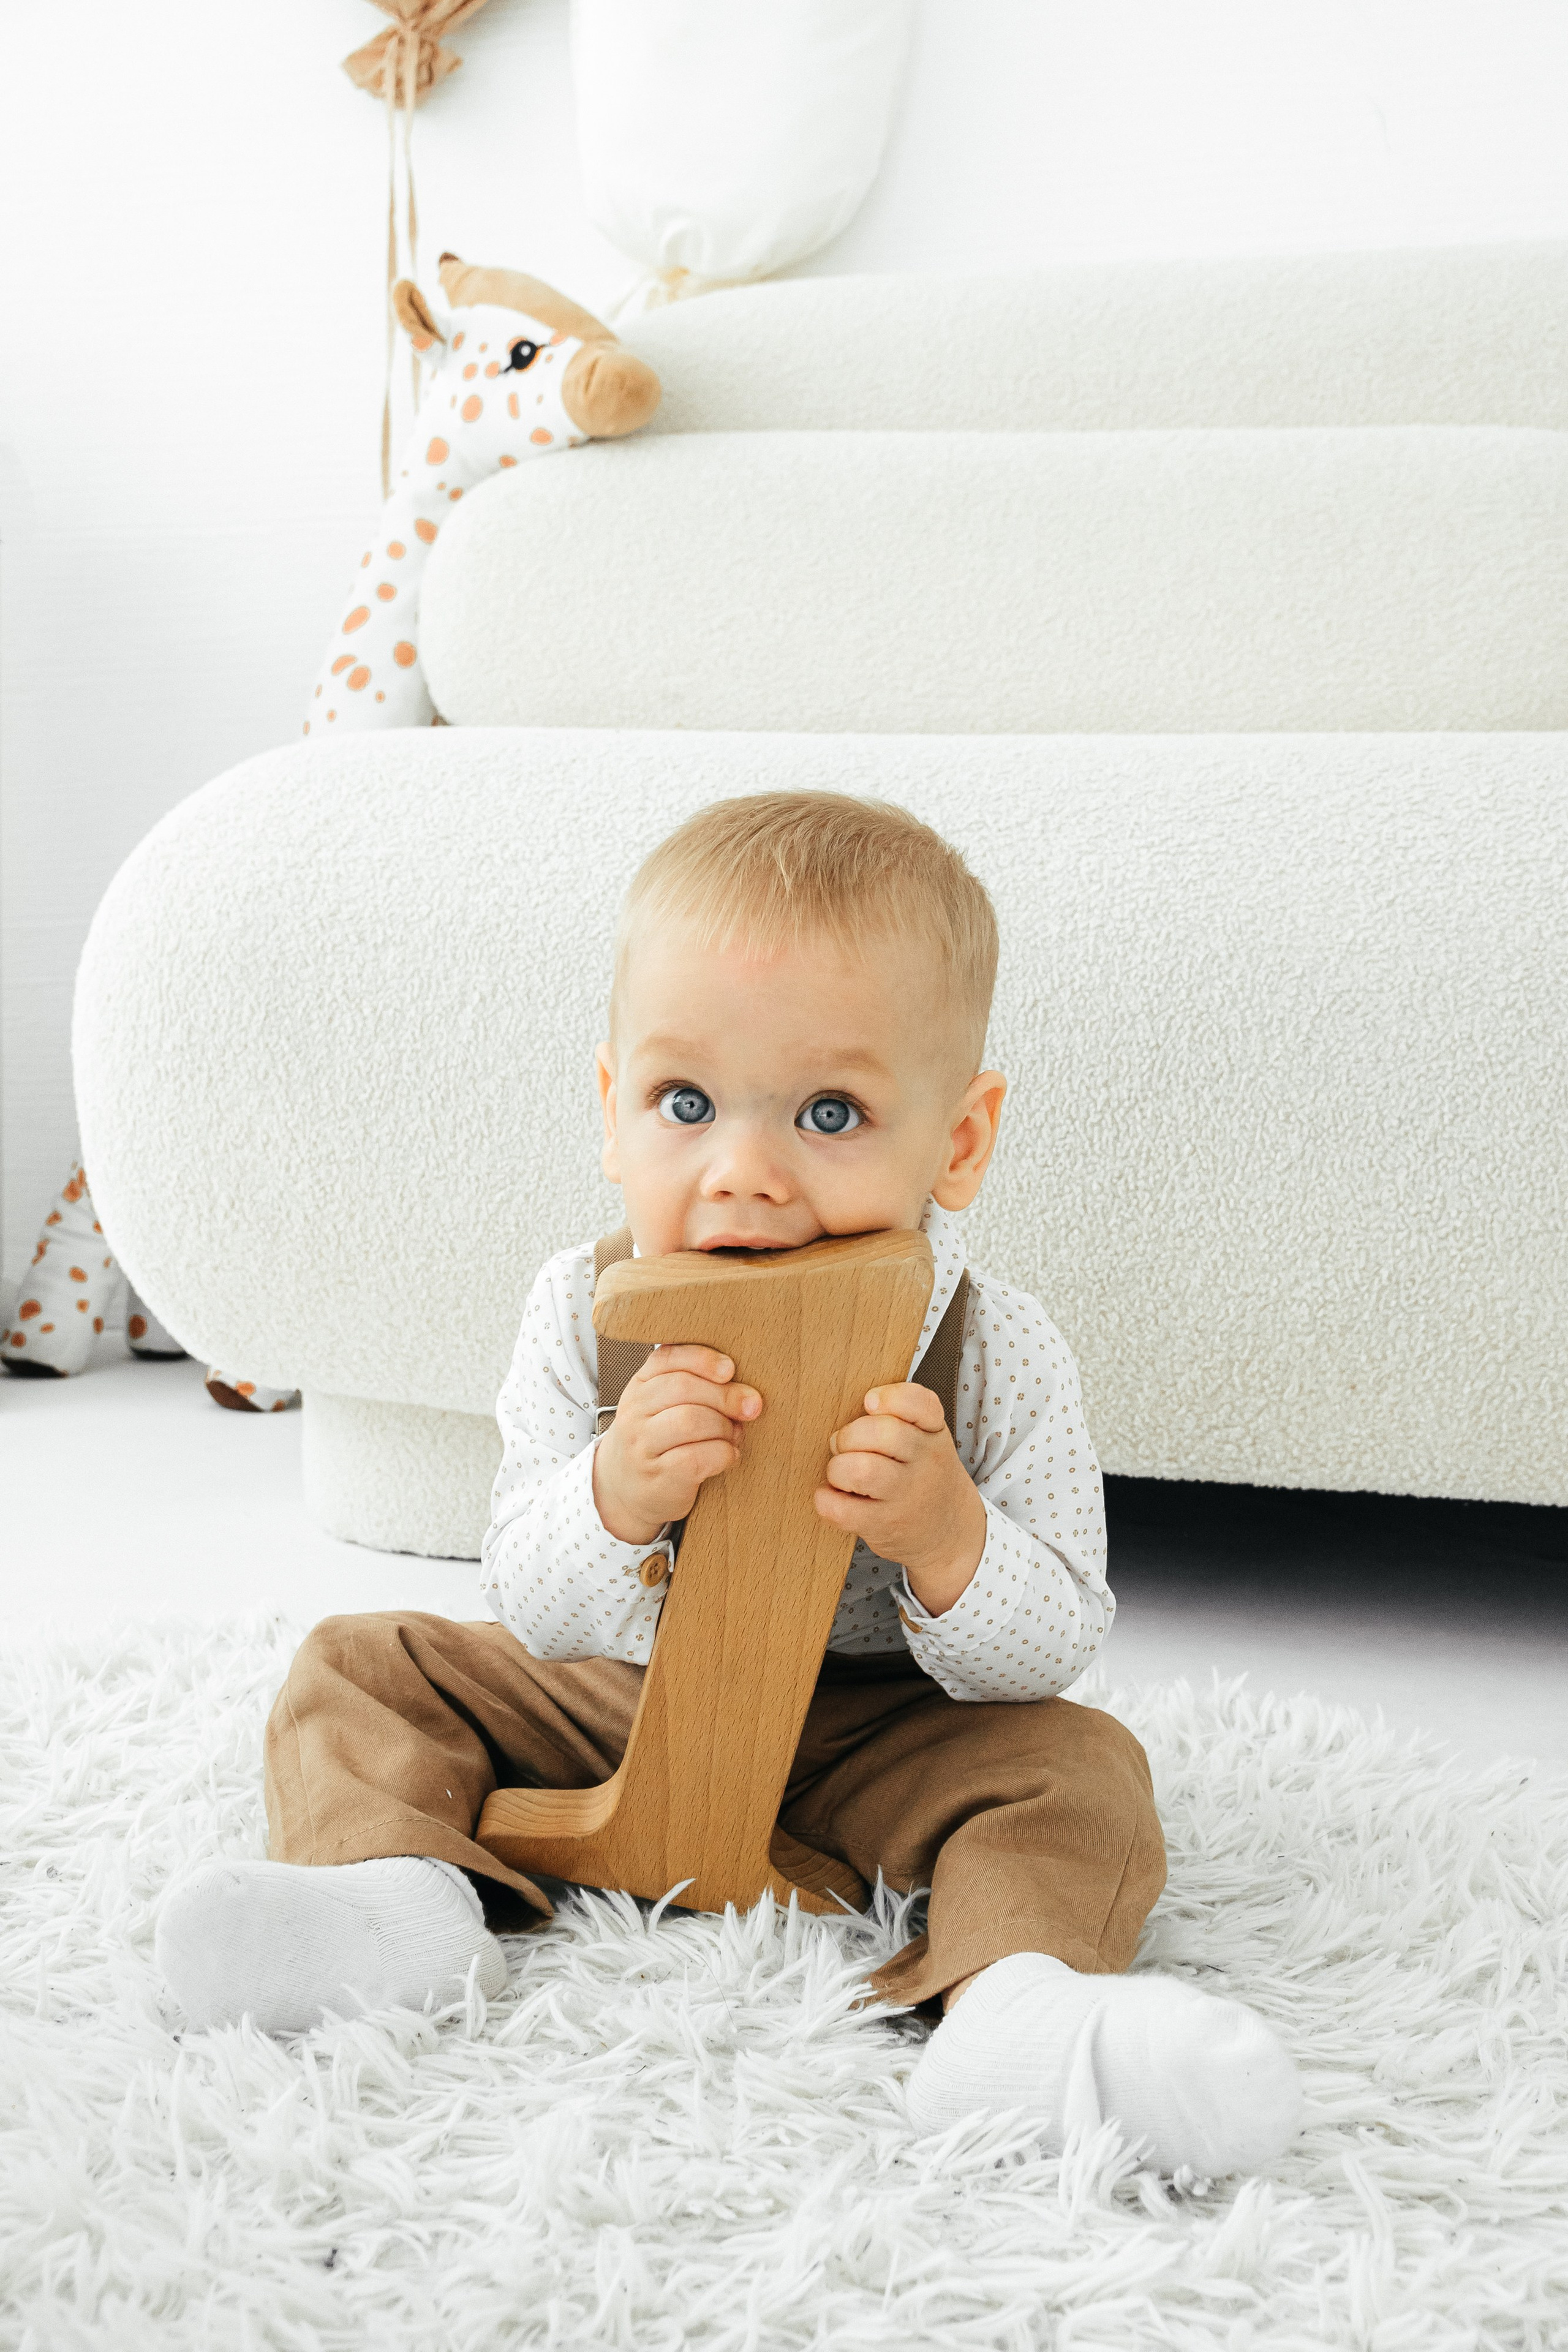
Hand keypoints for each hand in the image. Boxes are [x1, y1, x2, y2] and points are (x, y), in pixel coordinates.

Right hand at [593, 1345, 762, 1544]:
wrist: (627, 1489)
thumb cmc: (660, 1440)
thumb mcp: (666, 1406)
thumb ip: (697, 1387)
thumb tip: (746, 1393)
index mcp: (640, 1386)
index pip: (666, 1358)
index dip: (702, 1359)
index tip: (730, 1369)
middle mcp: (634, 1412)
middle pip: (683, 1388)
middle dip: (726, 1395)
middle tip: (751, 1407)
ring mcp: (642, 1446)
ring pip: (690, 1421)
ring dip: (725, 1427)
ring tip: (734, 1435)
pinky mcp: (658, 1476)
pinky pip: (697, 1458)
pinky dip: (724, 1454)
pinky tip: (729, 1456)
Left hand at [814, 1382, 985, 1616]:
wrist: (951, 1532)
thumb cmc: (925, 1476)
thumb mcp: (928, 1440)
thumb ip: (900, 1418)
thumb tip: (845, 1414)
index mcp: (934, 1433)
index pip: (922, 1404)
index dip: (890, 1397)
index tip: (869, 1402)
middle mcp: (926, 1462)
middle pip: (882, 1433)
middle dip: (848, 1435)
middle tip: (842, 1445)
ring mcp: (906, 1497)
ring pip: (861, 1470)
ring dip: (837, 1468)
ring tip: (839, 1473)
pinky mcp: (884, 1526)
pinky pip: (842, 1510)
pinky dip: (826, 1501)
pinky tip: (832, 1497)